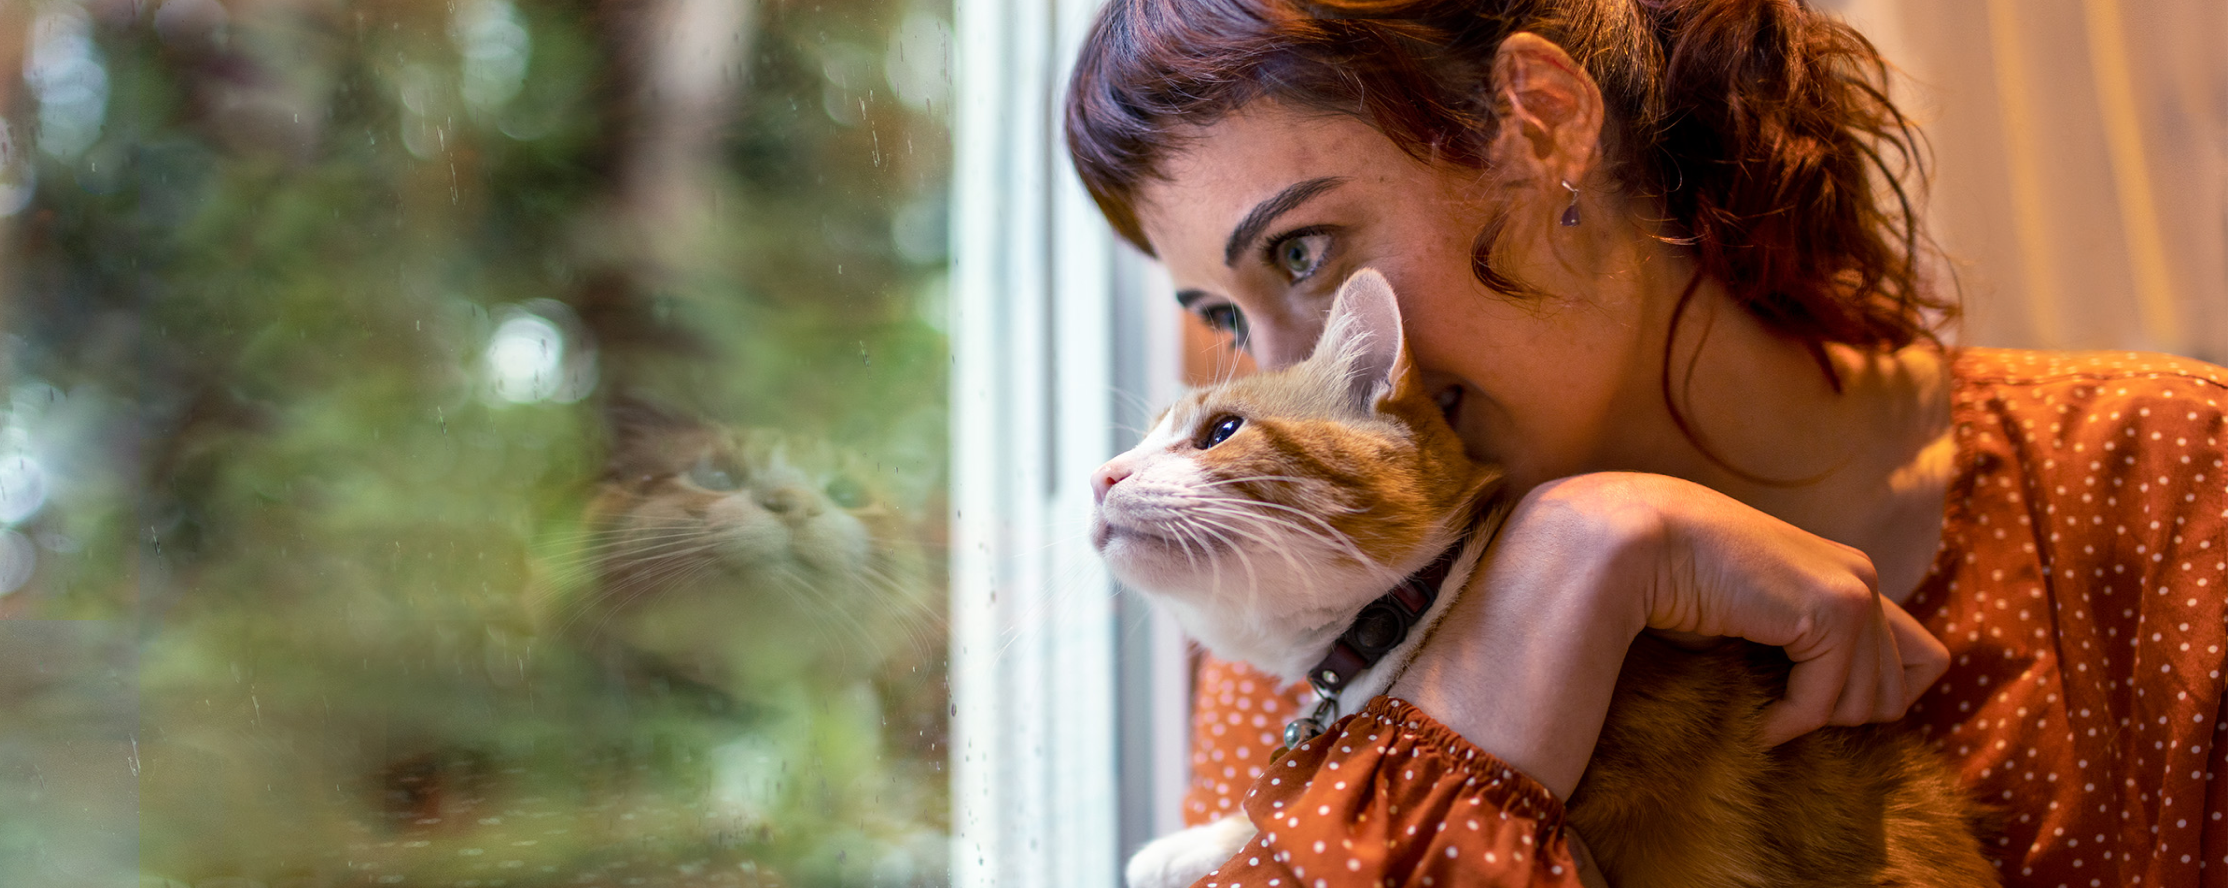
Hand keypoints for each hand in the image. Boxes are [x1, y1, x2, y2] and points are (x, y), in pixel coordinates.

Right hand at [1623, 472, 1948, 743]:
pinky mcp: (1833, 610)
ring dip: (1809, 721)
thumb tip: (1833, 710)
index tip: (1809, 704)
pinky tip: (1749, 716)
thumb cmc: (1672, 584)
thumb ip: (1799, 649)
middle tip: (1779, 710)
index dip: (1874, 697)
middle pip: (1900, 693)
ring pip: (1869, 706)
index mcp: (1846, 576)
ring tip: (1759, 708)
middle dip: (1840, 716)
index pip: (1922, 660)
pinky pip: (1822, 705)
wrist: (1634, 543)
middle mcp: (1862, 577)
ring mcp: (1855, 590)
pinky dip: (1783, 724)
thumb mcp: (1753, 622)